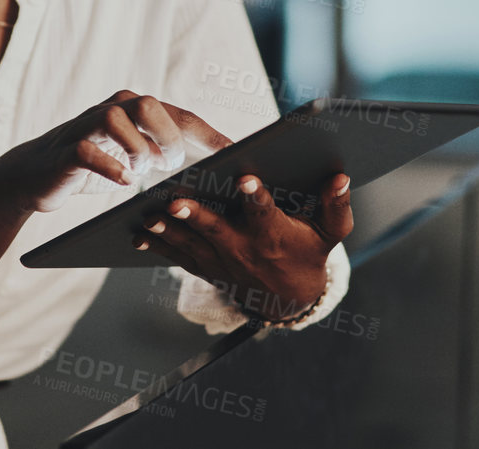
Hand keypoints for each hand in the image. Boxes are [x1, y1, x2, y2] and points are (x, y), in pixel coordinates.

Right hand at [1, 90, 231, 214]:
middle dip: (168, 136)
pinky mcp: (66, 150)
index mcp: (136, 111)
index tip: (239, 155)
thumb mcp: (133, 159)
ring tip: (143, 173)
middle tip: (172, 164)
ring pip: (117, 121)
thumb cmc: (94, 166)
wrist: (34, 176)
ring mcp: (86, 127)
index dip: (210, 136)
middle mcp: (113, 110)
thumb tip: (212, 176)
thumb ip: (163, 157)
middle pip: (150, 105)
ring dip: (138, 150)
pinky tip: (124, 182)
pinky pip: (88, 152)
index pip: (181, 117)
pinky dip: (110, 167)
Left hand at [134, 170, 354, 322]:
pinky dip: (159, 246)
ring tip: (149, 217)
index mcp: (274, 235)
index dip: (256, 197)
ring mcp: (222, 260)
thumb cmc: (310, 254)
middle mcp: (244, 249)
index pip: (264, 213)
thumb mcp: (331, 234)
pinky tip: (139, 234)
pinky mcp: (207, 268)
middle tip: (176, 201)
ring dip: (169, 231)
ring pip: (191, 244)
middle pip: (216, 230)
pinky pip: (180, 257)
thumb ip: (336, 206)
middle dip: (196, 216)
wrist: (289, 300)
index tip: (246, 180)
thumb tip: (340, 178)